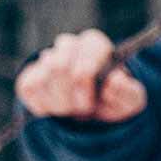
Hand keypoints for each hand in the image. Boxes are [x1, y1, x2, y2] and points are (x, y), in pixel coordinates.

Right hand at [15, 29, 146, 122]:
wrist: (93, 115)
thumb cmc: (115, 101)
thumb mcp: (131, 101)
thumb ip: (128, 91)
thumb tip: (114, 80)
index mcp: (96, 45)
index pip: (87, 48)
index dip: (86, 76)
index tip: (91, 100)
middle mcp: (70, 45)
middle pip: (59, 64)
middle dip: (72, 96)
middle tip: (84, 109)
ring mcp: (47, 59)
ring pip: (43, 78)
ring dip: (60, 104)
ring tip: (73, 110)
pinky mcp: (30, 75)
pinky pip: (29, 87)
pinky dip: (44, 105)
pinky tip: (57, 109)